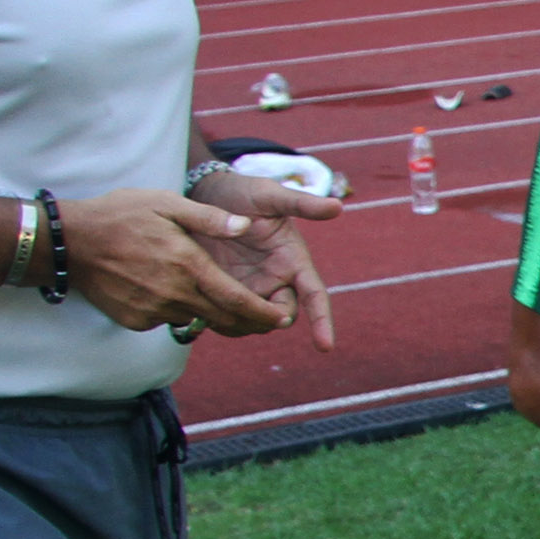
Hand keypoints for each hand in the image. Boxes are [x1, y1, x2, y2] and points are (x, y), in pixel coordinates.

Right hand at [58, 188, 314, 338]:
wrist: (70, 241)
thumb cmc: (120, 215)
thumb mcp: (166, 204)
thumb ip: (210, 218)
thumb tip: (246, 226)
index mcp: (189, 266)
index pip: (237, 300)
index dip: (263, 312)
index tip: (281, 317)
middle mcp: (174, 294)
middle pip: (223, 317)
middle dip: (249, 321)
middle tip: (267, 318)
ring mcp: (152, 310)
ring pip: (196, 319)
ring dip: (211, 312)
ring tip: (219, 299)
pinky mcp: (135, 320)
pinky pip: (167, 319)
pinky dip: (177, 309)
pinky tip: (169, 290)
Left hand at [191, 168, 342, 351]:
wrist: (204, 193)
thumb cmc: (243, 192)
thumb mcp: (270, 195)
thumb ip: (301, 204)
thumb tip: (338, 207)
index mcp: (293, 261)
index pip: (315, 296)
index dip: (322, 321)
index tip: (325, 346)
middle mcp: (275, 280)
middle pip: (281, 316)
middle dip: (267, 322)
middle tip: (241, 311)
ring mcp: (250, 288)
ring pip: (254, 323)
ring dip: (241, 325)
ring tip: (216, 315)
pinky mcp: (224, 291)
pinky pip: (227, 318)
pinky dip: (220, 322)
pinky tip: (202, 314)